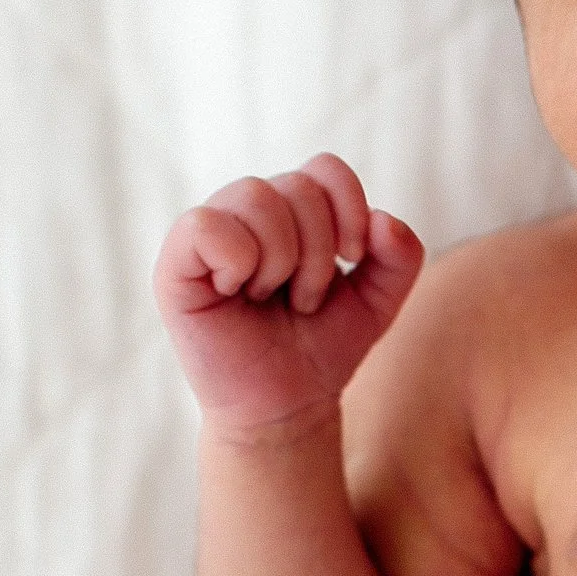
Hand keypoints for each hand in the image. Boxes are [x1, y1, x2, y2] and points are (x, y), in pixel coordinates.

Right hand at [153, 156, 423, 440]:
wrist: (286, 407)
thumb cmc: (321, 347)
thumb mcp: (378, 301)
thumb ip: (400, 257)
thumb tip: (384, 220)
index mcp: (290, 210)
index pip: (324, 168)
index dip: (349, 208)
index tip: (353, 258)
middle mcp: (246, 212)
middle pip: (297, 186)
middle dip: (319, 252)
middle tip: (306, 298)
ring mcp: (208, 235)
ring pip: (255, 197)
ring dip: (283, 259)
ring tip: (274, 297)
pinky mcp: (175, 267)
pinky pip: (204, 225)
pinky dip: (237, 259)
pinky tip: (238, 290)